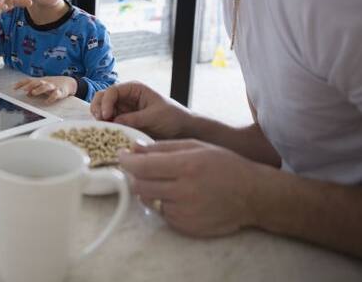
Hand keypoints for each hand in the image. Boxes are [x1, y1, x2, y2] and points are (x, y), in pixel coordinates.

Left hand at [14, 76, 76, 103]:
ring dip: (39, 89)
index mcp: (40, 81)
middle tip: (23, 89)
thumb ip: (34, 89)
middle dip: (30, 85)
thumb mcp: (42, 86)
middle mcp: (46, 82)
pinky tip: (47, 102)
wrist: (68, 82)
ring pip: (46, 86)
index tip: (14, 88)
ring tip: (33, 93)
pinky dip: (51, 97)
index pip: (29, 80)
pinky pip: (56, 94)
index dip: (21, 83)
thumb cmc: (52, 85)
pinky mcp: (60, 91)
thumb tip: (26, 94)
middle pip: (37, 82)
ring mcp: (53, 86)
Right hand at [89, 81, 192, 139]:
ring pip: (103, 109)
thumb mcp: (153, 117)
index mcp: (134, 89)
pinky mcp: (124, 121)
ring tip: (102, 127)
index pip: (112, 91)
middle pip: (103, 97)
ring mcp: (124, 109)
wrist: (183, 130)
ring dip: (99, 117)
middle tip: (99, 121)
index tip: (105, 116)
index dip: (105, 102)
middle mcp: (126, 97)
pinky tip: (106, 132)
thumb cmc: (173, 117)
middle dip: (98, 108)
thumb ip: (133, 119)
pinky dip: (105, 125)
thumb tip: (113, 122)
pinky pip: (110, 121)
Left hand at [120, 140, 257, 236]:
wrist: (252, 195)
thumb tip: (134, 148)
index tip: (121, 156)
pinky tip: (178, 196)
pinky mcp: (186, 227)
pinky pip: (162, 214)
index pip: (143, 166)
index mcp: (186, 167)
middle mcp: (184, 191)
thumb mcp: (195, 147)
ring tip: (164, 181)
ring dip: (149, 190)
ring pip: (148, 201)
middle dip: (135, 176)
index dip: (126, 161)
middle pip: (140, 186)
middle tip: (140, 168)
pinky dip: (163, 203)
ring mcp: (184, 212)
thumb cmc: (224, 165)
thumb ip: (162, 147)